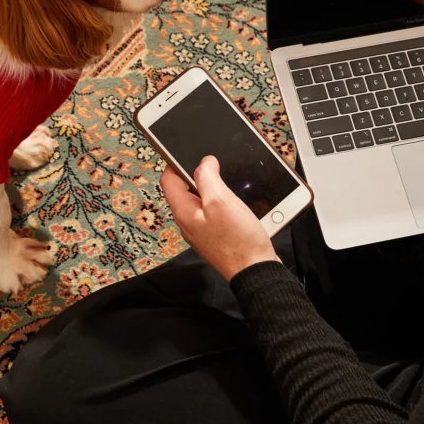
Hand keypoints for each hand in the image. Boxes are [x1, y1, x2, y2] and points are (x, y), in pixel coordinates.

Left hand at [160, 156, 280, 280]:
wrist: (255, 271)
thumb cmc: (238, 239)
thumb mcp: (221, 200)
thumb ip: (207, 177)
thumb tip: (204, 162)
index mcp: (184, 211)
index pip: (168, 180)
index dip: (176, 162)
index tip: (189, 152)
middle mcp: (189, 222)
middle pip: (184, 189)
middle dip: (196, 174)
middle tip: (215, 166)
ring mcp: (202, 230)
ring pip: (200, 201)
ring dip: (212, 188)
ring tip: (227, 182)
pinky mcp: (216, 236)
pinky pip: (212, 213)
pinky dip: (221, 203)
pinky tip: (235, 202)